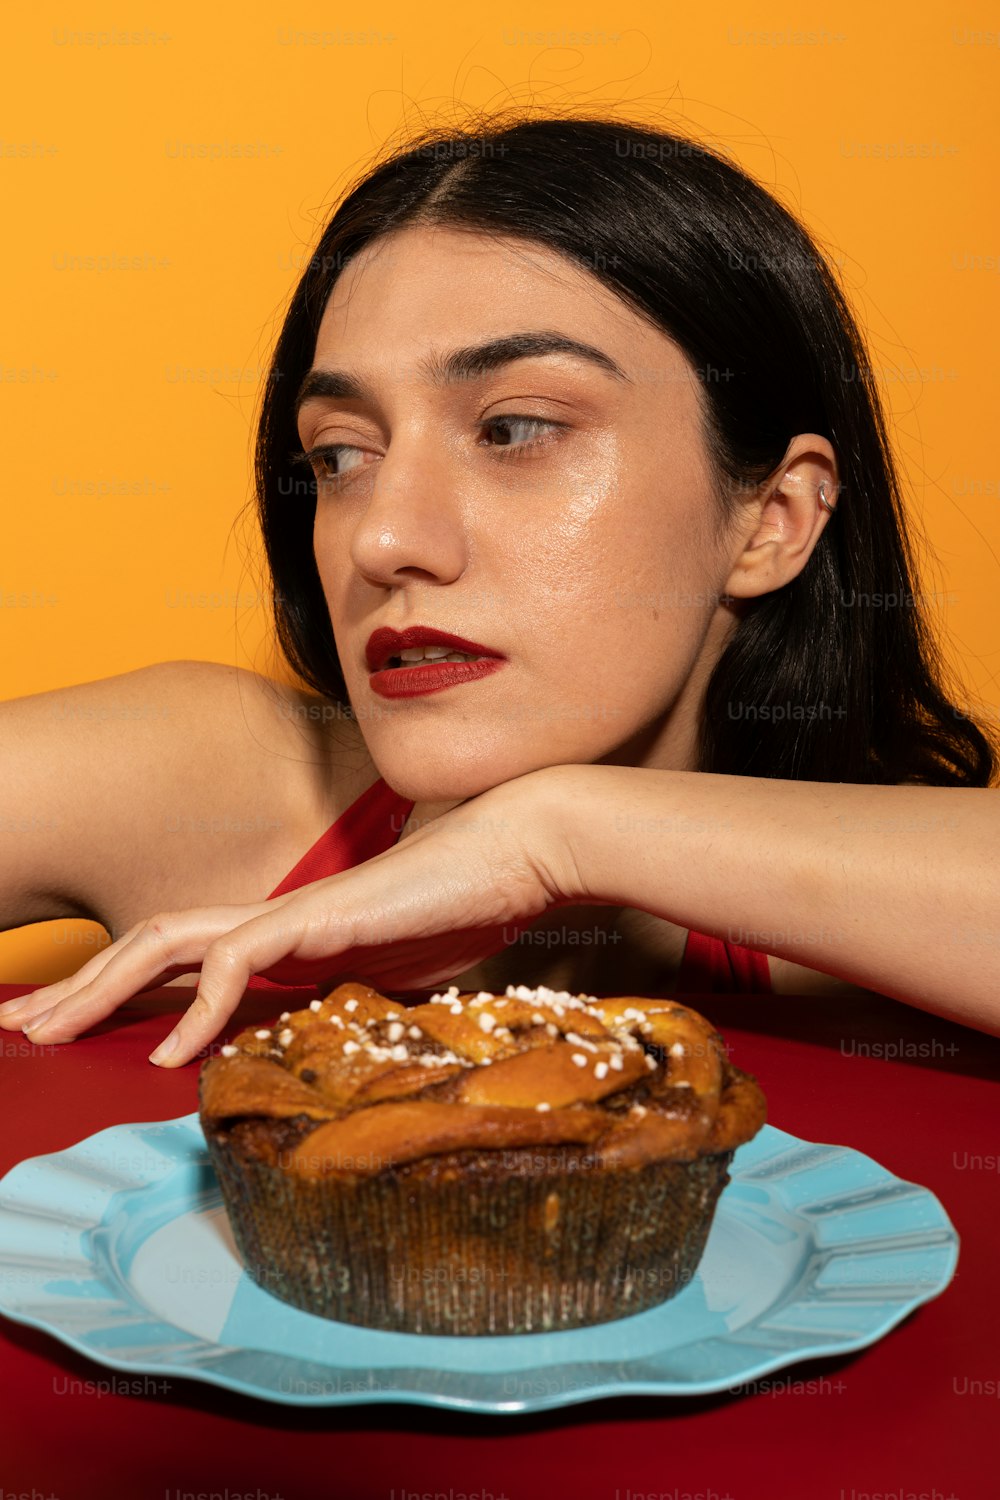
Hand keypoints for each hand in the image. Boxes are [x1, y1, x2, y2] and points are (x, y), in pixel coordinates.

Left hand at [0, 770, 580, 1067]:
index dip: (120, 990)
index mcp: (284, 935)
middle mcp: (270, 918)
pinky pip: (236, 960)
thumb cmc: (465, 909)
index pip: (179, 961)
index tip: (73, 1026)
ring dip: (101, 987)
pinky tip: (168, 1055)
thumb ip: (349, 1008)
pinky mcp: (316, 916)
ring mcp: (289, 912)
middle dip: (77, 986)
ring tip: (50, 1031)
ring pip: (165, 941)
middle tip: (18, 1025)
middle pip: (147, 944)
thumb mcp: (394, 982)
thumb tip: (324, 1049)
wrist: (515, 851)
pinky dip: (196, 1009)